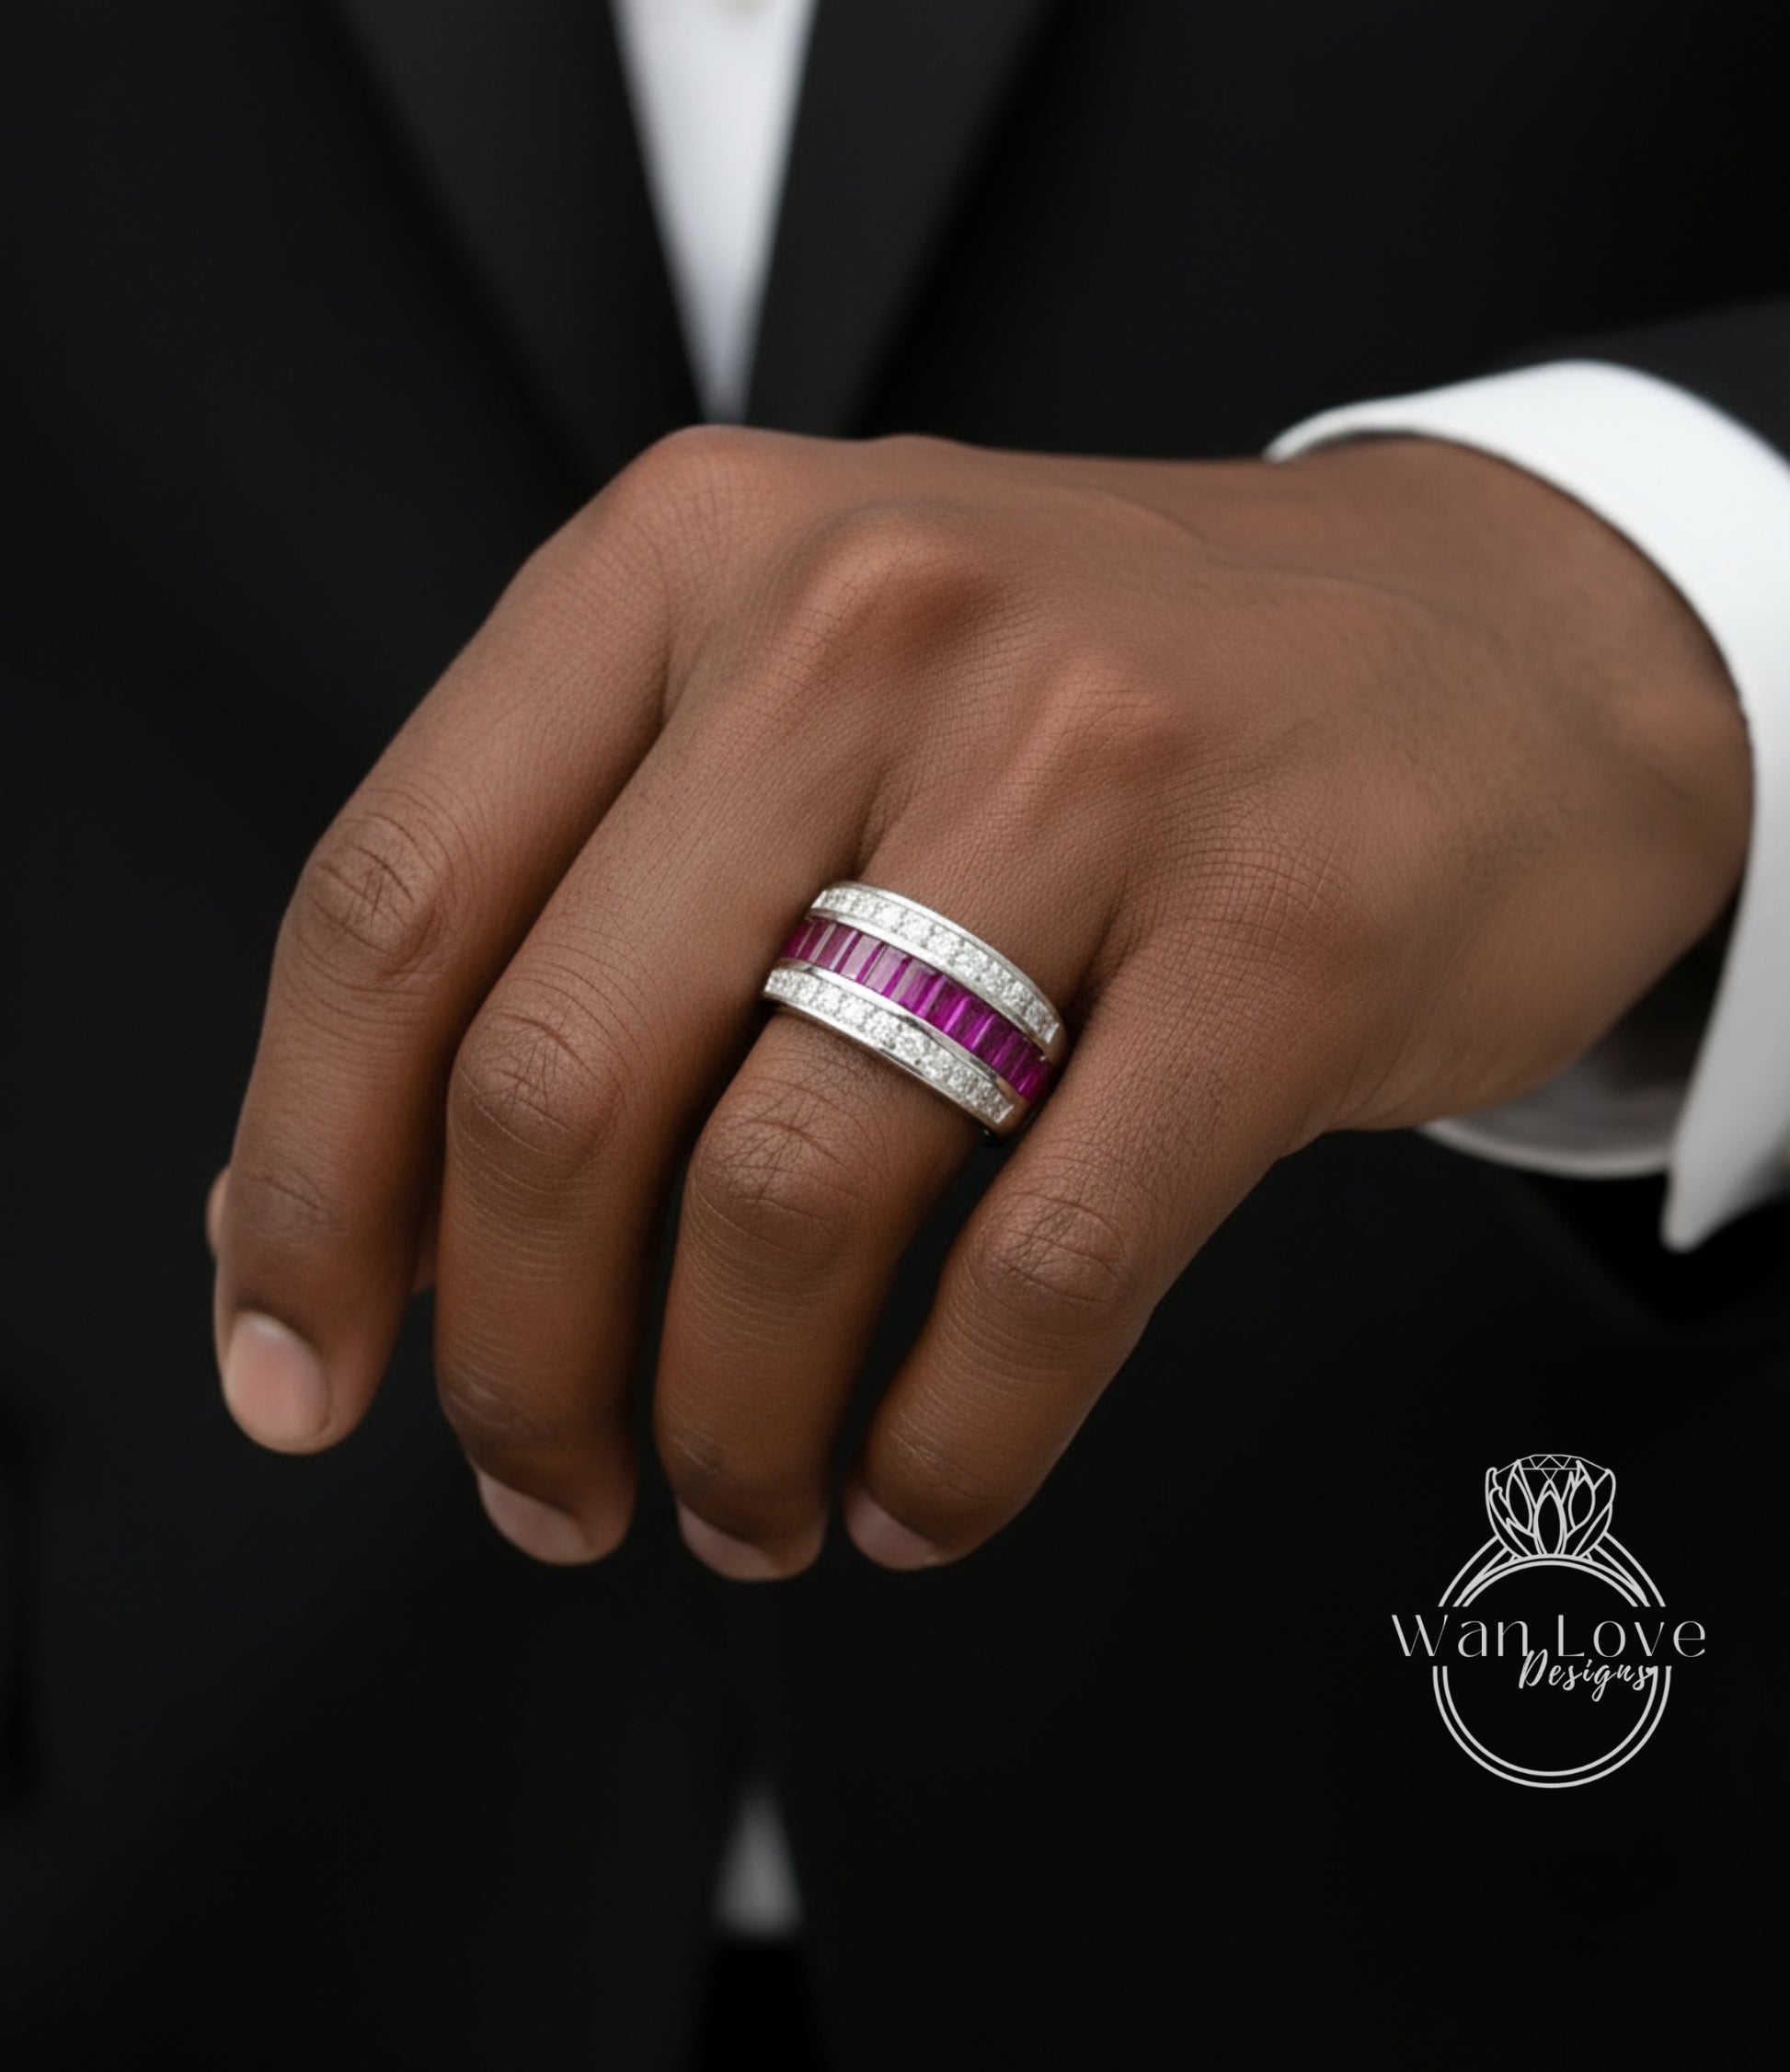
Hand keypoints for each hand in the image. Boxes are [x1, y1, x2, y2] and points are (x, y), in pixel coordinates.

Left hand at [209, 428, 1747, 1574]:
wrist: (1490, 647)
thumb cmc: (1106, 705)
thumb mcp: (800, 712)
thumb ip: (566, 917)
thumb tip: (315, 1216)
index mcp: (693, 557)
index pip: (394, 905)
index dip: (308, 1186)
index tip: (300, 1371)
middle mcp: (866, 624)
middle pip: (561, 1080)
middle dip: (514, 1363)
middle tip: (546, 1486)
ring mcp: (1088, 769)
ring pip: (786, 1196)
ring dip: (722, 1426)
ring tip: (740, 1504)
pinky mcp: (1276, 938)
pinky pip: (1044, 1269)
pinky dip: (949, 1441)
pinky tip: (918, 1489)